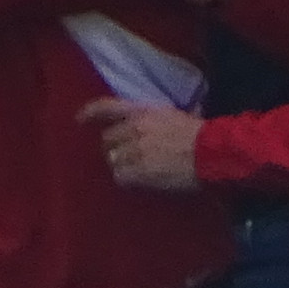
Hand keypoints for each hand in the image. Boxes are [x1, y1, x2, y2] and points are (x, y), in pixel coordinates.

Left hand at [84, 97, 205, 192]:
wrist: (209, 152)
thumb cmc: (198, 134)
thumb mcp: (174, 115)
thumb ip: (154, 119)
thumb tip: (147, 125)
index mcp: (144, 111)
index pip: (109, 107)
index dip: (91, 112)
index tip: (79, 119)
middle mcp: (134, 128)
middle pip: (107, 140)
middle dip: (112, 148)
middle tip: (123, 156)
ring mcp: (136, 151)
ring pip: (113, 160)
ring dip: (121, 165)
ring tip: (134, 170)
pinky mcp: (140, 171)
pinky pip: (121, 176)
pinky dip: (126, 179)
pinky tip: (137, 180)